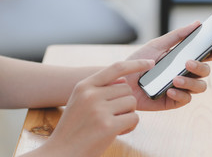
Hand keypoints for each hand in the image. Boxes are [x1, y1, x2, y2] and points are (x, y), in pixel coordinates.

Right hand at [38, 60, 153, 156]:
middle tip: (114, 116)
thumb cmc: (74, 128)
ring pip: (132, 102)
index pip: (116, 68)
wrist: (61, 152)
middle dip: (126, 102)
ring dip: (128, 114)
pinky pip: (134, 118)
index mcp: (84, 86)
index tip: (151, 63)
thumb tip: (124, 81)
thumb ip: (99, 89)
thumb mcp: (79, 101)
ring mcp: (99, 110)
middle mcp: (91, 95)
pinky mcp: (108, 125)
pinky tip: (118, 132)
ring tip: (114, 124)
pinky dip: (130, 126)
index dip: (136, 64)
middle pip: (127, 89)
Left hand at [125, 21, 211, 110]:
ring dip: (191, 82)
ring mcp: (182, 88)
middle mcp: (186, 74)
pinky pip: (185, 99)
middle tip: (188, 63)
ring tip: (176, 79)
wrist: (121, 81)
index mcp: (185, 59)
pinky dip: (180, 94)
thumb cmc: (138, 62)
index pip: (205, 56)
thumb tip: (197, 23)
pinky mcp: (174, 101)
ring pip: (200, 87)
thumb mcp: (156, 45)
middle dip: (201, 67)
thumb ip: (177, 35)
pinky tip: (170, 89)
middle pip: (205, 72)